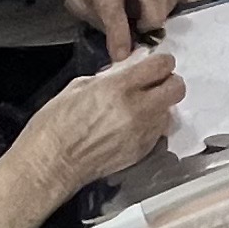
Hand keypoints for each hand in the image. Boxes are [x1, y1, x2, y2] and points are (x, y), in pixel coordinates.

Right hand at [11, 51, 184, 204]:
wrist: (51, 164)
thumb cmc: (54, 125)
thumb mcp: (77, 87)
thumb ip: (109, 77)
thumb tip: (127, 71)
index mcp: (118, 87)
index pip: (161, 66)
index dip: (160, 63)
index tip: (155, 65)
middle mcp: (137, 109)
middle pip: (177, 88)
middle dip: (168, 82)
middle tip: (154, 85)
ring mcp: (142, 132)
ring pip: (169, 111)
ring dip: (159, 106)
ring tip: (139, 108)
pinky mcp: (142, 151)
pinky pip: (158, 132)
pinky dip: (151, 126)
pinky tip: (132, 127)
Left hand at [50, 0, 185, 60]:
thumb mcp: (75, 0)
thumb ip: (98, 20)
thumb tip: (123, 42)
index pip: (113, 10)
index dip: (119, 36)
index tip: (123, 56)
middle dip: (152, 19)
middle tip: (143, 30)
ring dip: (167, 9)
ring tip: (152, 16)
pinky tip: (168, 3)